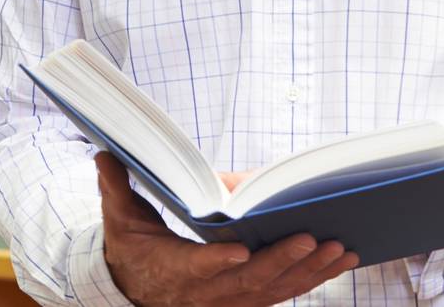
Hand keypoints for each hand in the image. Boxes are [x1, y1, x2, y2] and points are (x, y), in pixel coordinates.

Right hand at [95, 152, 357, 306]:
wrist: (134, 289)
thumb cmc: (131, 246)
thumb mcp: (118, 216)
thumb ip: (115, 186)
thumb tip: (103, 153)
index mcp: (169, 268)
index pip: (195, 267)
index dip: (217, 262)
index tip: (239, 251)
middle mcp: (202, 293)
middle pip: (246, 282)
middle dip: (281, 261)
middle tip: (311, 237)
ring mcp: (227, 301)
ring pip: (272, 291)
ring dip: (308, 272)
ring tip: (339, 249)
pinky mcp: (246, 302)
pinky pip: (283, 293)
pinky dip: (312, 278)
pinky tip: (339, 261)